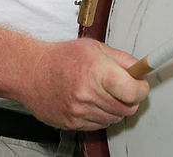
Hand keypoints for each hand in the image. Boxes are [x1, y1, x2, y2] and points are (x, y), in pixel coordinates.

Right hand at [18, 39, 148, 130]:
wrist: (30, 72)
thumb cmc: (61, 58)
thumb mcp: (96, 48)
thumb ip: (122, 59)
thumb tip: (140, 70)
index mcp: (97, 71)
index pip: (133, 91)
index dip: (142, 88)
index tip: (141, 84)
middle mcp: (87, 93)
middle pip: (127, 108)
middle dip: (131, 98)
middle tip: (124, 88)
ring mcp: (78, 111)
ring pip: (114, 118)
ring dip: (116, 108)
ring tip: (105, 93)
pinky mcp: (71, 124)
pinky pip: (99, 125)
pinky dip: (101, 116)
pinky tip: (93, 102)